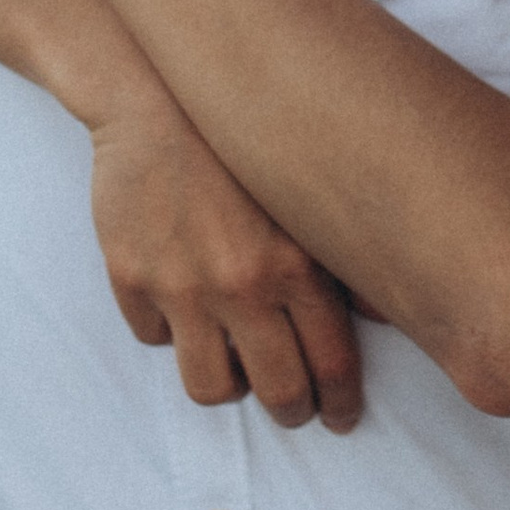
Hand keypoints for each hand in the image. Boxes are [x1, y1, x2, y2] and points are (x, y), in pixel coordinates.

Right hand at [89, 100, 368, 432]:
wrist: (155, 93)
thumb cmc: (241, 139)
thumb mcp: (307, 190)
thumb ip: (340, 256)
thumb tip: (378, 315)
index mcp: (298, 263)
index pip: (333, 364)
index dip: (340, 402)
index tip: (341, 416)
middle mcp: (242, 283)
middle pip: (277, 391)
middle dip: (294, 411)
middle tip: (297, 409)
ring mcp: (182, 285)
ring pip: (210, 386)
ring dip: (230, 386)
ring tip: (239, 369)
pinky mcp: (131, 278)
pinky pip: (155, 340)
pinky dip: (172, 333)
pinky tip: (185, 307)